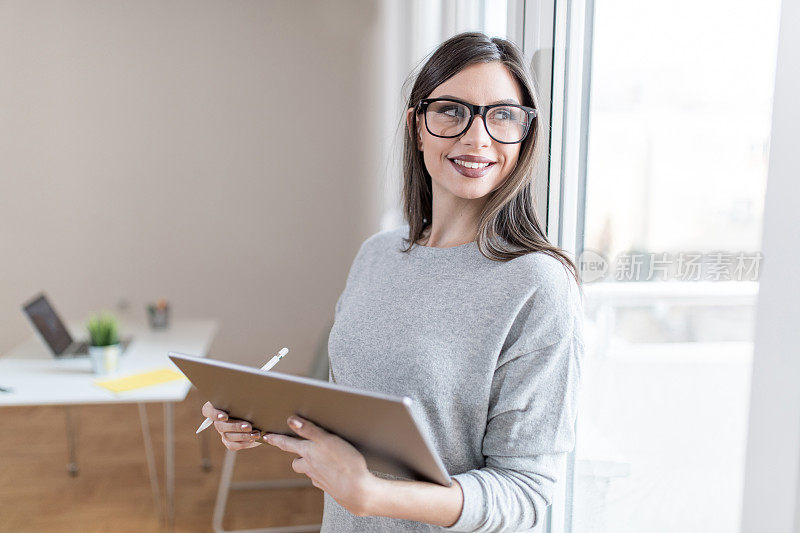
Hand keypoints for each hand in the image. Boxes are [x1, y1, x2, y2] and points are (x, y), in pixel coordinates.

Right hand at [201, 401, 261, 450]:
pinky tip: (254, 439)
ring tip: (256, 434)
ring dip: (243, 436)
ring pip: (228, 436)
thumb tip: (248, 400)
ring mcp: (223, 432)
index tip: (225, 417)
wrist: (259, 417)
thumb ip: (244, 400)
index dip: (214, 414)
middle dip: (235, 427)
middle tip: (249, 426)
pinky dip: (245, 443)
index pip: (207, 410)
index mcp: (219, 407)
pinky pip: (233, 445)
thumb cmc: (252, 403)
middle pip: (220, 426)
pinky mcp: (229, 442)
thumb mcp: (248, 400)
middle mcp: (219, 421)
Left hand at [263, 415, 377, 516]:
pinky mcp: (328, 486)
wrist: (356, 490)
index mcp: (308, 452)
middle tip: (299, 450)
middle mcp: (309, 466)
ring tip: (320, 459)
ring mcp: (318, 478)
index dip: (276, 439)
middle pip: (297, 461)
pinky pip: (321, 479)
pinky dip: (323, 475)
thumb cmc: (344, 463)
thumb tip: (291, 420)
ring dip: (310, 466)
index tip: (266, 436)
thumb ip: (309, 430)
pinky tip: (332, 472)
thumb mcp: (327, 440)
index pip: (287, 444)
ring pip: (308, 471)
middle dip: (297, 456)